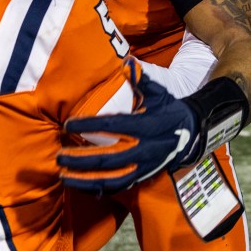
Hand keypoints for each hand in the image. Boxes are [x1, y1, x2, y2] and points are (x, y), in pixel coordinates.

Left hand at [60, 61, 201, 193]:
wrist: (191, 134)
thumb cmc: (169, 110)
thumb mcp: (158, 93)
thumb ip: (141, 80)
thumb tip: (126, 61)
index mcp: (145, 126)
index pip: (112, 126)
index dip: (89, 126)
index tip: (68, 124)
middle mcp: (143, 150)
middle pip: (107, 159)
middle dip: (80, 160)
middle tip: (59, 155)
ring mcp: (143, 167)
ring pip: (110, 179)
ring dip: (85, 180)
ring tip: (63, 176)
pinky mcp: (142, 177)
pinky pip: (118, 187)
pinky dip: (98, 188)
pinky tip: (80, 185)